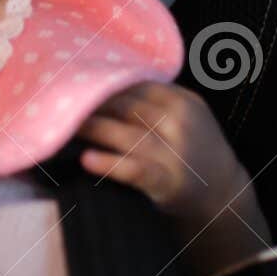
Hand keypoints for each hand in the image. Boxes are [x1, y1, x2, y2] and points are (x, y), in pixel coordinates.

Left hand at [78, 82, 269, 275]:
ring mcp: (176, 153)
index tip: (69, 80)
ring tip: (59, 125)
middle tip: (54, 100)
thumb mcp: (183, 116)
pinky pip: (137, 170)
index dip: (100, 82)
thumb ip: (151, 99)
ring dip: (92, 129)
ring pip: (127, 134)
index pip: (135, 84)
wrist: (223, 196)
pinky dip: (111, 164)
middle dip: (90, 104)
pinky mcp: (168, 182)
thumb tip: (96, 79)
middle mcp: (180, 122)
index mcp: (181, 100)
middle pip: (127, 107)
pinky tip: (87, 160)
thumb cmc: (189, 150)